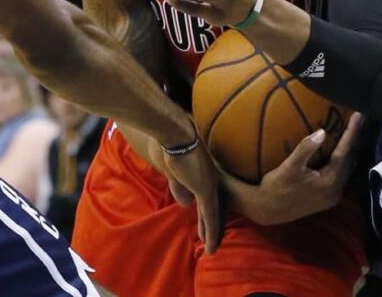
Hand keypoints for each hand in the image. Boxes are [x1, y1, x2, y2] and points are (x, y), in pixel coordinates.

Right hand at [157, 135, 224, 253]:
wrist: (173, 132)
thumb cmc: (167, 141)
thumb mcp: (171, 168)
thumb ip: (178, 186)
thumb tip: (186, 204)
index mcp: (201, 170)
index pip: (206, 193)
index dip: (205, 207)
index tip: (204, 217)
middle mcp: (210, 177)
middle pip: (213, 206)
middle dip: (211, 222)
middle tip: (211, 237)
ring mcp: (209, 184)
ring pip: (213, 215)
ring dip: (211, 232)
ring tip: (211, 248)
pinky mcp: (206, 191)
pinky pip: (210, 218)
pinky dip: (210, 233)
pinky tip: (210, 247)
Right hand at [222, 113, 363, 225]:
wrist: (268, 210)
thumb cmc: (277, 187)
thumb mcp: (289, 166)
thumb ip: (306, 148)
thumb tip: (322, 132)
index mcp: (329, 181)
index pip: (344, 153)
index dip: (351, 133)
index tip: (358, 116)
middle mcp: (336, 190)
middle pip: (350, 160)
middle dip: (354, 140)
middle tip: (359, 120)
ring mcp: (333, 195)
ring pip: (347, 168)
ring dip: (349, 151)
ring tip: (353, 132)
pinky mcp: (327, 197)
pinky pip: (340, 174)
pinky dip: (342, 161)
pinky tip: (340, 152)